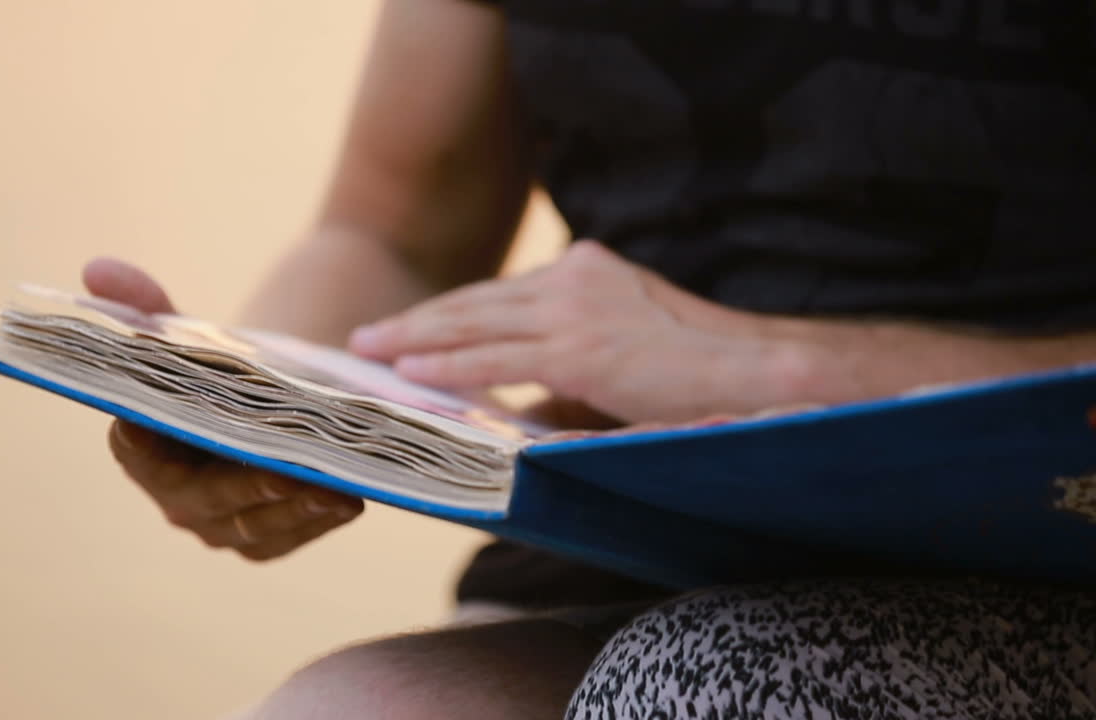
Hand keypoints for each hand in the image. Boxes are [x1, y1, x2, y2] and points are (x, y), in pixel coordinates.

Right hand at [82, 258, 362, 559]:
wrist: (267, 403)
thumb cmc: (219, 367)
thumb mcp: (188, 332)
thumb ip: (145, 304)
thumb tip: (97, 269)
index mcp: (141, 450)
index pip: (134, 449)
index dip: (142, 443)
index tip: (159, 432)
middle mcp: (176, 499)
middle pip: (205, 499)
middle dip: (246, 488)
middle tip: (285, 472)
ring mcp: (221, 526)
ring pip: (253, 527)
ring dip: (293, 510)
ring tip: (333, 489)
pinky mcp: (266, 540)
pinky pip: (289, 536)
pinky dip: (318, 521)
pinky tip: (350, 498)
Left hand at [348, 241, 813, 423]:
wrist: (754, 368)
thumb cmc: (693, 370)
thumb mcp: (619, 352)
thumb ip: (565, 369)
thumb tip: (521, 406)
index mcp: (583, 269)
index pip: (498, 293)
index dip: (448, 312)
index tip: (408, 327)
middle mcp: (571, 278)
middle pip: (474, 300)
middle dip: (416, 321)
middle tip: (366, 336)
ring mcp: (573, 310)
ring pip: (473, 323)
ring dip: (416, 339)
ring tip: (373, 352)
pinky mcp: (578, 348)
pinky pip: (495, 358)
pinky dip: (448, 365)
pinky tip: (412, 372)